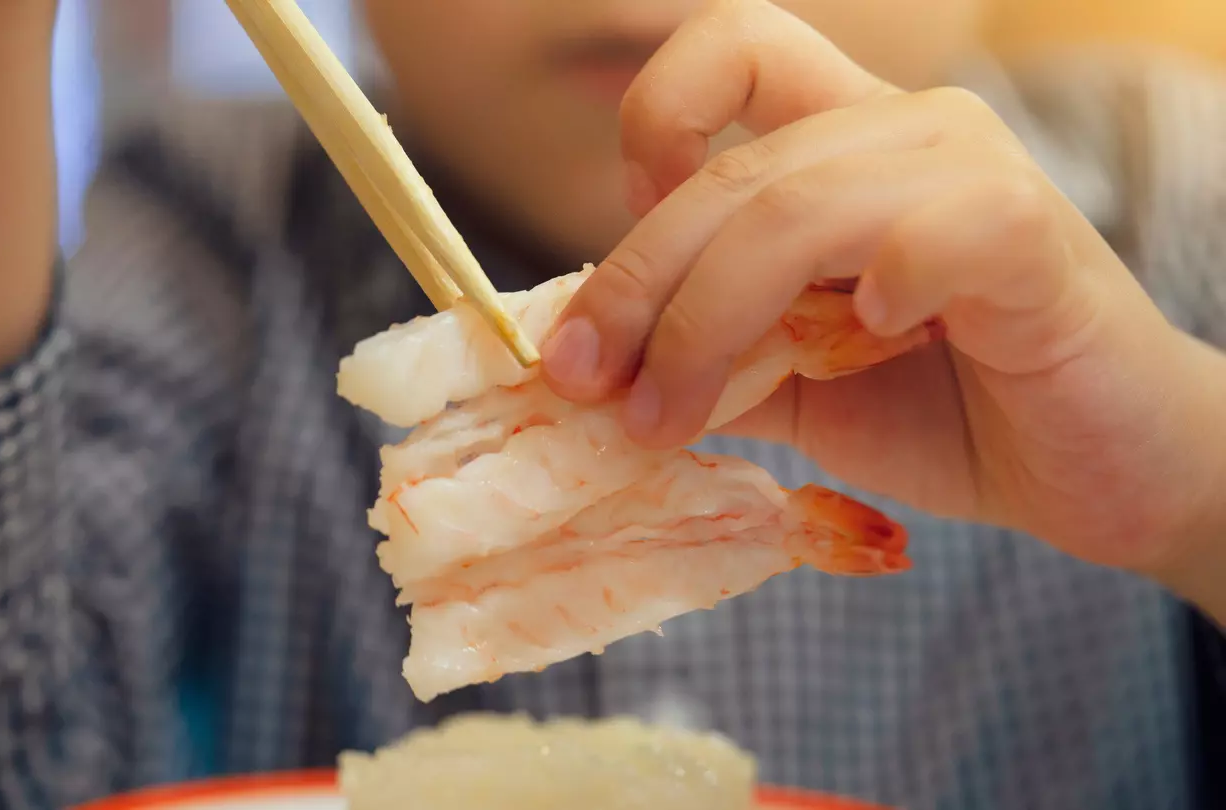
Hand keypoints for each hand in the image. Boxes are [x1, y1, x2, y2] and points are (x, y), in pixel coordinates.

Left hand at [539, 0, 1225, 618]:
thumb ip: (708, 356)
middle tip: (586, 385)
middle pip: (730, 171)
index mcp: (843, 145)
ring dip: (707, 323)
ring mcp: (973, 172)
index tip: (625, 244)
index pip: (734, 50)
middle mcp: (904, 132)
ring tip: (673, 416)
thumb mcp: (792, 387)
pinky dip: (882, 286)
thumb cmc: (947, 414)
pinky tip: (871, 343)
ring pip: (796, 207)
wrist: (1095, 474)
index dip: (655, 123)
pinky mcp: (1033, 237)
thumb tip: (587, 365)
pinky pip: (935, 231)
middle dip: (634, 286)